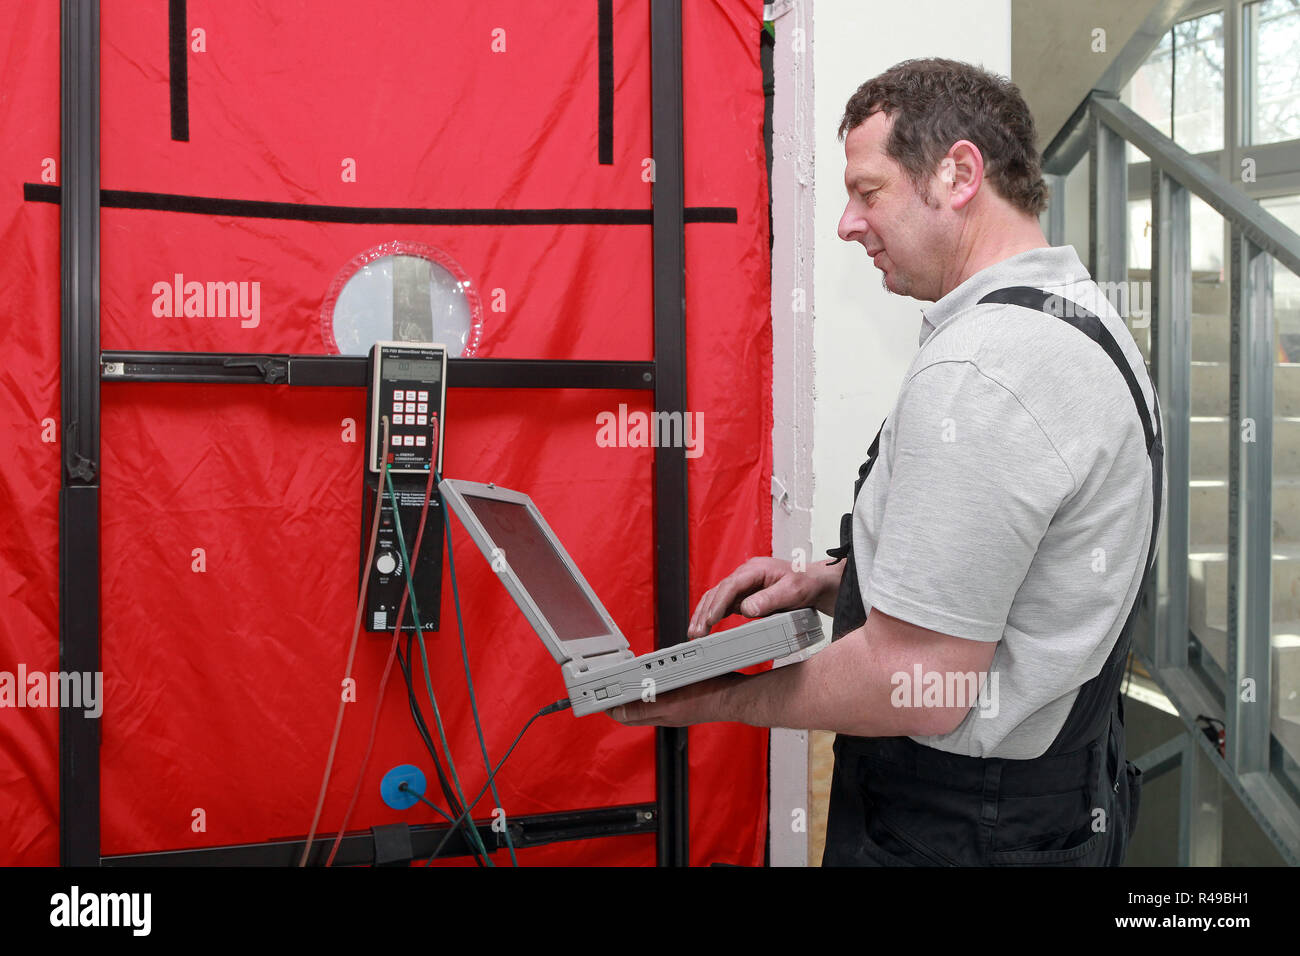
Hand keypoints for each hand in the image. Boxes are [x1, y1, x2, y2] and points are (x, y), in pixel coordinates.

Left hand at [608, 673, 746, 726]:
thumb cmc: (710, 697)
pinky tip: (655, 676)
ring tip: (625, 681)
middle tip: (607, 687)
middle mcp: (666, 712)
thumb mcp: (670, 701)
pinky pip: (662, 693)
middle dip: (619, 700)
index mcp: (660, 714)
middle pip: (634, 709)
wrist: (735, 697)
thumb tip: (619, 710)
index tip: (598, 697)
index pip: (626, 716)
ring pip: (647, 701)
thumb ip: (643, 707)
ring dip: (635, 691)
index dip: (611, 706)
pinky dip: (653, 686)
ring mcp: (676, 705)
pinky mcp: (686, 697)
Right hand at [687, 556, 839, 637]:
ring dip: (704, 615)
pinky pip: (724, 605)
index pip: (730, 585)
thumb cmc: (807, 583)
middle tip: (696, 633)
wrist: (817, 584)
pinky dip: (713, 616)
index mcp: (755, 569)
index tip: (711, 620)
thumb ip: (770, 599)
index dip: (718, 603)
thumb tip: (747, 608)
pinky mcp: (745, 596)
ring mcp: (744, 586)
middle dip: (704, 612)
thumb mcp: (792, 591)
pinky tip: (706, 627)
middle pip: (717, 592)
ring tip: (695, 634)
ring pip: (717, 599)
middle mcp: (746, 575)